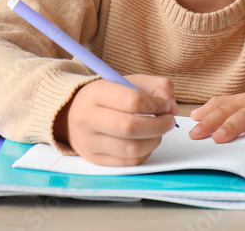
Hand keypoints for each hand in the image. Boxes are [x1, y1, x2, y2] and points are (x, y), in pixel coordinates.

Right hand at [53, 74, 178, 166]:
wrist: (73, 114)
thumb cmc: (108, 97)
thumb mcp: (129, 81)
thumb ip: (156, 86)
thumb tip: (171, 107)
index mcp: (95, 92)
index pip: (133, 101)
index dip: (156, 105)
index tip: (165, 105)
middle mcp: (87, 118)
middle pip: (131, 127)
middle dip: (158, 126)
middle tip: (169, 121)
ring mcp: (89, 142)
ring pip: (132, 149)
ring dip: (154, 140)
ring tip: (158, 131)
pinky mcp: (95, 159)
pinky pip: (129, 162)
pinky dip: (145, 152)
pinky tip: (146, 142)